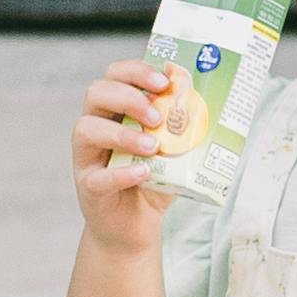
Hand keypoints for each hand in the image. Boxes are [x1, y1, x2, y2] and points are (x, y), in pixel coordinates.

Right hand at [71, 60, 179, 257]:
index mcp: (116, 110)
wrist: (136, 225)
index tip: (165, 81)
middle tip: (157, 115)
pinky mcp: (88, 187)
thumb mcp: (174, 148)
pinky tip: (143, 173)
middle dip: (129, 97)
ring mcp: (87, 157)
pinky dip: (122, 173)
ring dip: (122, 133)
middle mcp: (96, 126)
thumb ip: (185, 127)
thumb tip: (211, 102)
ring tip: (153, 146)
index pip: (115, 75)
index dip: (137, 71)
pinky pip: (97, 176)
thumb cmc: (156, 179)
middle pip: (96, 93)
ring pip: (86, 128)